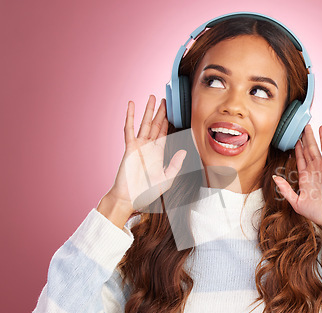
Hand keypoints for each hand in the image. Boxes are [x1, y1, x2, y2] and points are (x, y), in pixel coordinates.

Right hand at [104, 95, 186, 212]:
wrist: (130, 198)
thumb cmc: (146, 191)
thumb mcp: (166, 178)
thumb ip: (175, 165)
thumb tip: (184, 151)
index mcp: (157, 153)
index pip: (164, 133)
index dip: (169, 122)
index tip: (173, 111)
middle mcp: (148, 147)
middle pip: (156, 125)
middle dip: (161, 112)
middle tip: (165, 99)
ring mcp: (138, 146)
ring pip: (145, 123)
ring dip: (149, 110)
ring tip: (152, 97)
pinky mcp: (129, 147)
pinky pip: (129, 128)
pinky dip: (130, 116)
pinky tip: (131, 104)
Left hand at [272, 124, 321, 239]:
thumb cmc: (320, 212)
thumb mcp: (297, 202)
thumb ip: (285, 190)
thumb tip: (274, 178)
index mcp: (306, 179)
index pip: (299, 160)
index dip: (296, 150)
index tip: (292, 140)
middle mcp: (313, 170)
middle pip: (306, 151)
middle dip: (302, 139)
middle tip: (298, 128)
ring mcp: (321, 166)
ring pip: (313, 147)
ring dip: (309, 135)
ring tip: (306, 124)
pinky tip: (321, 128)